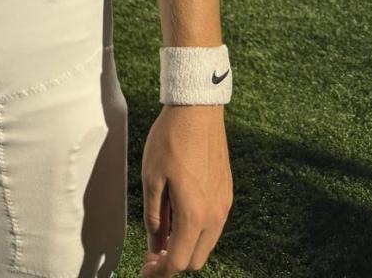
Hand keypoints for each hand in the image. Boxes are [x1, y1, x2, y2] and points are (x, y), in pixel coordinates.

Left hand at [140, 104, 231, 274]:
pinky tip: (180, 215)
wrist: (198, 110)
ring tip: (164, 232)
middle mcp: (214, 216)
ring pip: (206, 245)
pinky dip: (197, 232)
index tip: (144, 269)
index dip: (158, 272)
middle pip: (194, 260)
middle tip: (152, 251)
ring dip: (186, 247)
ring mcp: (224, 206)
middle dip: (173, 262)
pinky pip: (214, 227)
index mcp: (193, 216)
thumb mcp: (152, 178)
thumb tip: (153, 243)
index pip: (177, 262)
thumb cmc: (171, 140)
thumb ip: (153, 216)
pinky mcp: (227, 194)